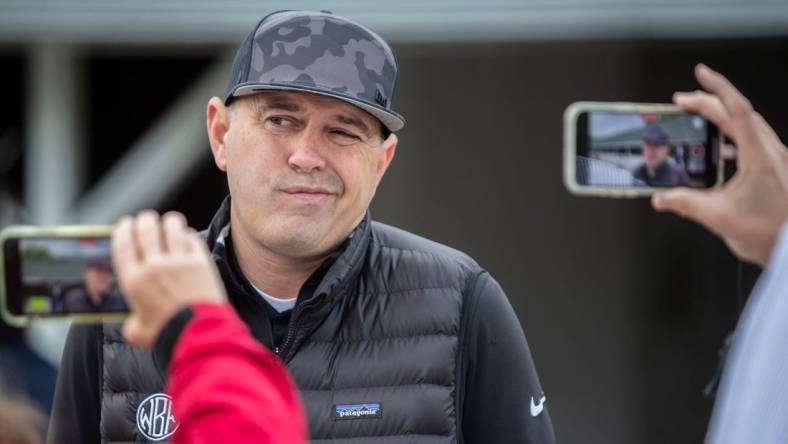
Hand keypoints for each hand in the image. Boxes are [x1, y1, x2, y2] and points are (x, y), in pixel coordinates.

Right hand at [112, 210, 226, 347]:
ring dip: (169, 222)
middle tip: (147, 219)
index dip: (123, 230)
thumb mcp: (137, 332)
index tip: (125, 224)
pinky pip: (193, 238)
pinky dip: (189, 235)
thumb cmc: (167, 334)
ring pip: (172, 226)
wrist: (198, 334)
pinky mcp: (200, 261)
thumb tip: (134, 319)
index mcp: (134, 281)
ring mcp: (179, 261)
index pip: (123, 244)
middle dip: (145, 220)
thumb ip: (131, 321)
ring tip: (170, 223)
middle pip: (146, 228)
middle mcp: (154, 266)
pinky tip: (188, 238)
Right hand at [652, 64, 787, 265]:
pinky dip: (732, 134)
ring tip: (698, 115)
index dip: (717, 89)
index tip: (701, 74)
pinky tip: (721, 146)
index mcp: (761, 157)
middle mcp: (771, 153)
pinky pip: (752, 140)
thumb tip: (662, 197)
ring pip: (747, 125)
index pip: (737, 111)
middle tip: (682, 100)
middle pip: (738, 113)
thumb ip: (686, 204)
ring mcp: (776, 160)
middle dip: (709, 101)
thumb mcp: (720, 218)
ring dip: (721, 116)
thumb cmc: (770, 232)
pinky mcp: (775, 169)